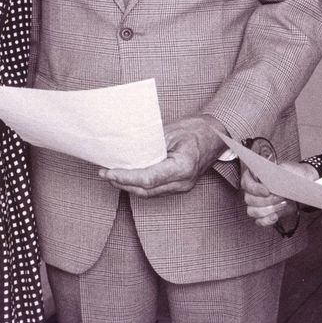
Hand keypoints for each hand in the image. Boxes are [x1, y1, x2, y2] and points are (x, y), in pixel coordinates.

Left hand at [99, 115, 227, 196]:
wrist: (217, 135)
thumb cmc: (197, 129)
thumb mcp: (170, 132)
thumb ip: (149, 144)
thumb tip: (125, 149)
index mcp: (183, 167)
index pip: (148, 179)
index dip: (125, 178)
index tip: (109, 172)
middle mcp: (183, 182)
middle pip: (146, 190)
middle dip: (122, 184)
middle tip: (104, 173)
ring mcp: (183, 187)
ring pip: (149, 193)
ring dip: (129, 186)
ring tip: (112, 175)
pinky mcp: (180, 186)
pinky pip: (156, 190)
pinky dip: (140, 185)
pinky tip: (128, 177)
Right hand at [241, 160, 316, 228]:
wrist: (298, 187)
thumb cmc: (289, 176)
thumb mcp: (285, 169)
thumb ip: (277, 172)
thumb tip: (274, 177)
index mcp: (252, 177)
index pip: (247, 184)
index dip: (256, 189)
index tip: (267, 191)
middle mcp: (250, 192)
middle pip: (250, 199)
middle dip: (266, 200)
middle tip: (280, 197)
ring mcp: (255, 205)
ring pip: (253, 211)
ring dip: (268, 209)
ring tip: (282, 204)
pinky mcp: (262, 215)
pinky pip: (259, 221)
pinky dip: (267, 220)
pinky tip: (275, 216)